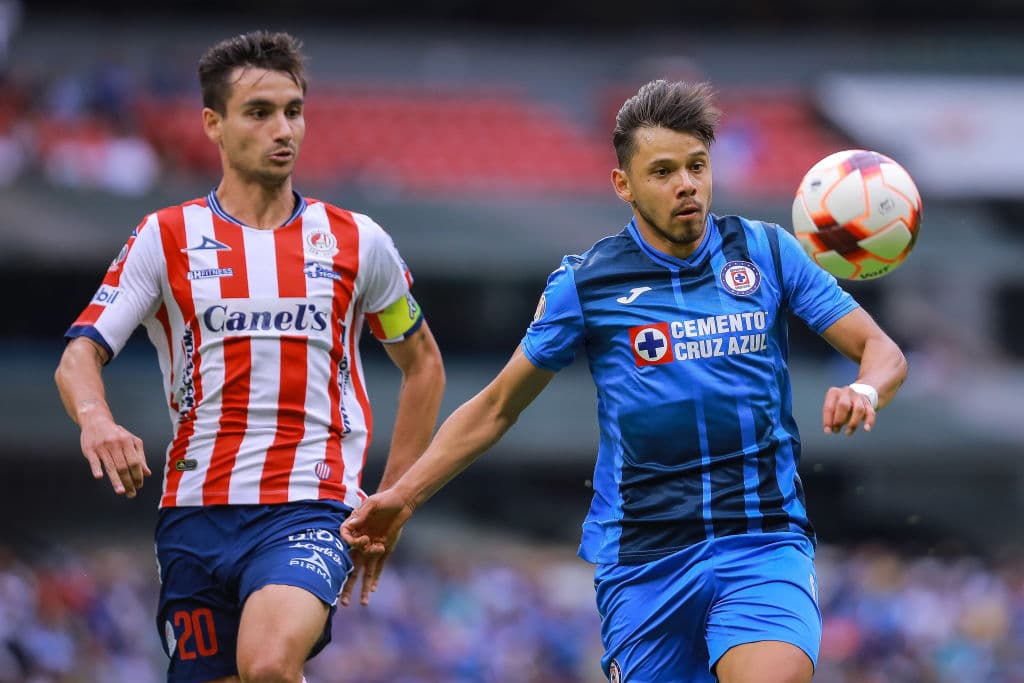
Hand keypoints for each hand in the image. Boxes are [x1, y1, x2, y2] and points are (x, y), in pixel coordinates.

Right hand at [79, 414, 150, 497]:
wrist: (96, 421)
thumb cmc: (117, 434)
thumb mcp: (131, 441)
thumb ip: (140, 456)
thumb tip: (147, 473)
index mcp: (127, 442)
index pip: (135, 461)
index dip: (138, 474)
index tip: (139, 485)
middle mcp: (116, 444)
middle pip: (123, 466)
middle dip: (129, 481)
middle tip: (131, 493)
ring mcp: (102, 446)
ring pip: (110, 466)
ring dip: (116, 480)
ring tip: (121, 491)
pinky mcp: (90, 449)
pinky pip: (94, 460)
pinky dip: (97, 468)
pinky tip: (100, 477)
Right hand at [339, 490, 414, 605]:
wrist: (402, 502)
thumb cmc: (385, 499)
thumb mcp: (372, 504)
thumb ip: (362, 514)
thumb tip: (352, 525)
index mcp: (354, 531)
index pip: (345, 544)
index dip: (352, 544)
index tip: (363, 539)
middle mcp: (361, 542)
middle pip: (350, 567)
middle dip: (347, 584)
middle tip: (341, 602)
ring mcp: (372, 547)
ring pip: (365, 571)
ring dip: (363, 587)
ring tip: (362, 603)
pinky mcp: (385, 549)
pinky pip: (379, 567)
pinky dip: (376, 578)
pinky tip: (373, 590)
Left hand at [822, 385, 876, 435]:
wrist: (854, 396)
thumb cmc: (839, 405)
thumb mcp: (832, 407)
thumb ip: (830, 417)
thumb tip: (829, 430)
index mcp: (834, 393)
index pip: (829, 407)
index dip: (828, 420)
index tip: (828, 431)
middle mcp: (846, 392)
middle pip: (843, 406)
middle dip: (839, 420)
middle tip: (836, 430)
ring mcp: (858, 397)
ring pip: (859, 410)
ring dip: (853, 423)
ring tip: (848, 433)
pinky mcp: (868, 404)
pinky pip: (870, 413)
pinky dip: (869, 421)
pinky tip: (866, 429)